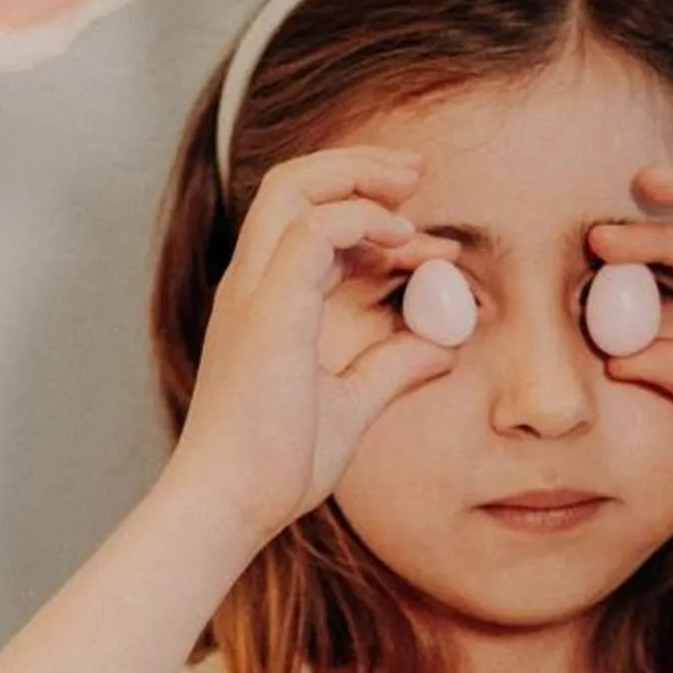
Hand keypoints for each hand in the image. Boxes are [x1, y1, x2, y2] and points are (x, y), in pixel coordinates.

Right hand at [166, 146, 459, 547]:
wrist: (229, 504)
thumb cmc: (274, 467)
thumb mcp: (351, 407)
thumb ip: (392, 368)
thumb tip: (443, 348)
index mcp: (263, 304)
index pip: (307, 226)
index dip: (369, 220)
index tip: (427, 244)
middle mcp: (251, 286)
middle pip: (292, 184)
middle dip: (358, 168)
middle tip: (416, 173)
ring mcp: (254, 292)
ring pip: (295, 189)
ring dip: (360, 178)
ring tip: (412, 188)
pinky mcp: (268, 310)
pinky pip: (314, 230)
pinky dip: (361, 220)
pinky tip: (401, 240)